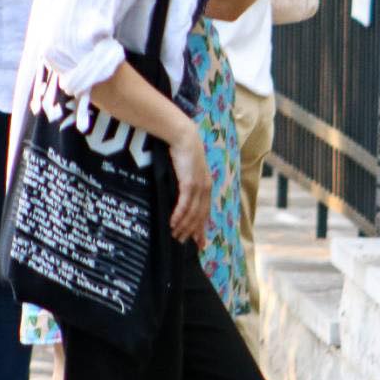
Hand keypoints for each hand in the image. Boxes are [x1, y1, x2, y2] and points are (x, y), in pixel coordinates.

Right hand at [166, 120, 210, 248]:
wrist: (183, 137)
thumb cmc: (182, 151)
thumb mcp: (187, 170)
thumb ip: (186, 183)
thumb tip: (180, 194)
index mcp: (206, 186)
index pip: (205, 212)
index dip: (202, 228)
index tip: (199, 242)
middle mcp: (205, 188)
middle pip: (200, 216)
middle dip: (192, 231)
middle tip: (183, 242)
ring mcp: (198, 186)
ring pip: (193, 213)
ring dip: (184, 226)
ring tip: (175, 235)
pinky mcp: (190, 183)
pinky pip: (185, 204)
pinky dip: (179, 215)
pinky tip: (173, 223)